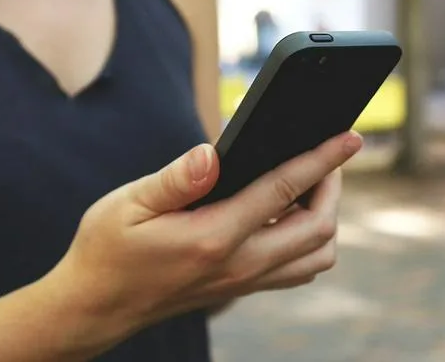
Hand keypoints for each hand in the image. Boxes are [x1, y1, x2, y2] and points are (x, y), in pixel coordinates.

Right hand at [46, 131, 361, 337]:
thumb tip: (211, 153)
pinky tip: (283, 216)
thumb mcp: (129, 204)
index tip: (348, 138)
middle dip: (333, 186)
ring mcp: (241, 282)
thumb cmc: (107, 250)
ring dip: (325, 218)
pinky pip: (294, 270)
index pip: (283, 191)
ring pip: (314, 257)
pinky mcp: (237, 289)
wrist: (96, 305)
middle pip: (317, 230)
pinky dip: (306, 241)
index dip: (321, 160)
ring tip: (311, 184)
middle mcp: (237, 265)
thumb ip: (175, 179)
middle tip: (328, 156)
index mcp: (212, 237)